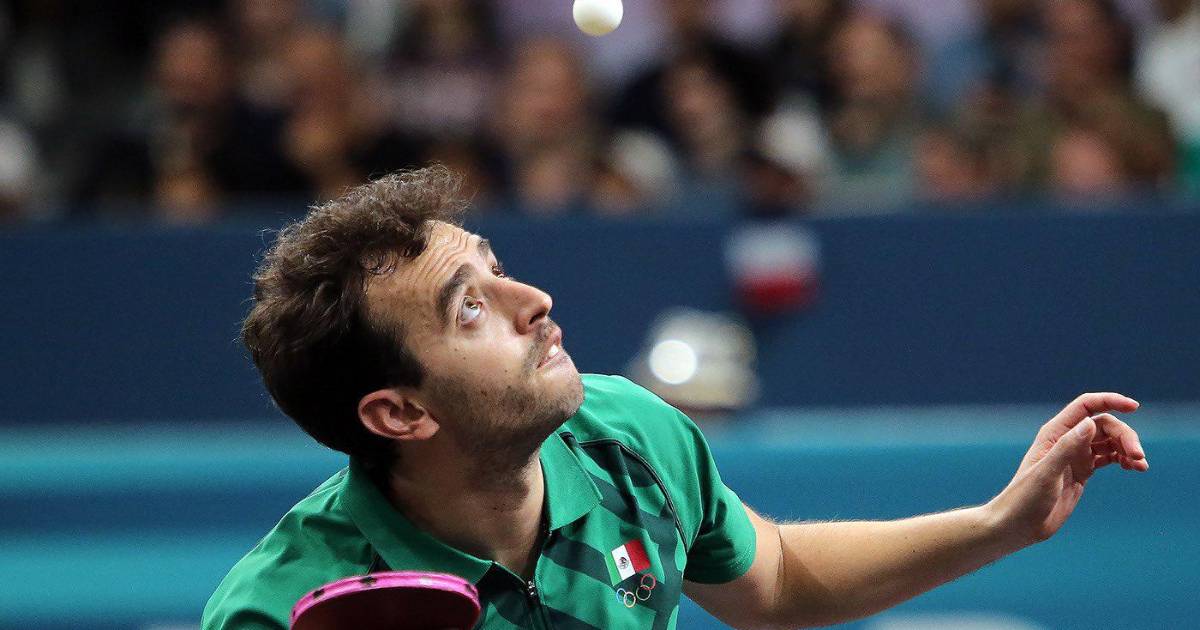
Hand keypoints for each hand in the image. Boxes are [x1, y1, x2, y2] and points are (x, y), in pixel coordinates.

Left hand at [987, 393, 1147, 546]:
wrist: (1018, 524)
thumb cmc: (1025, 498)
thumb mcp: (1046, 473)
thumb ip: (1067, 448)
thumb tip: (1091, 422)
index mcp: (1054, 433)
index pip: (1086, 407)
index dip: (1110, 401)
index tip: (1134, 406)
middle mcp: (1066, 440)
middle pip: (1103, 425)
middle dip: (1125, 435)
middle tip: (1139, 456)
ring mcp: (1075, 456)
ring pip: (1109, 441)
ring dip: (1127, 448)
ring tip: (1141, 465)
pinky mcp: (1082, 472)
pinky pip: (1108, 458)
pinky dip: (1124, 460)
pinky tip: (1135, 468)